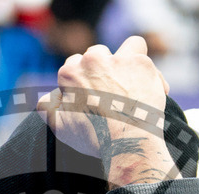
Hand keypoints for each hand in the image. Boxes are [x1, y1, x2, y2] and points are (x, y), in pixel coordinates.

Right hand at [37, 36, 169, 160]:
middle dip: (105, 68)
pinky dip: (150, 76)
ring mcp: (119, 59)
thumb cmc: (93, 137)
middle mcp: (93, 60)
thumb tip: (48, 96)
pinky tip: (151, 93)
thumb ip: (47, 108)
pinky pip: (148, 61)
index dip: (82, 80)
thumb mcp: (59, 127)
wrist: (127, 142)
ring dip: (131, 59)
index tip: (91, 94)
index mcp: (70, 72)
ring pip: (128, 46)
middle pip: (98, 53)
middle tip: (113, 91)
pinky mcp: (143, 64)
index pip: (74, 64)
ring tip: (134, 80)